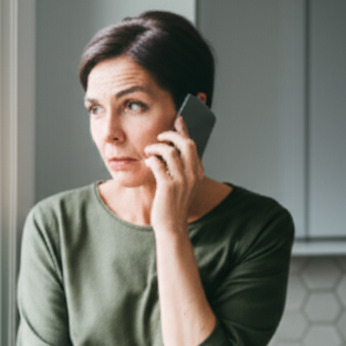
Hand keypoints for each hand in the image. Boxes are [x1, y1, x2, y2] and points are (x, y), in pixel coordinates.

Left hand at [143, 116, 203, 234]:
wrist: (172, 226)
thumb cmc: (173, 204)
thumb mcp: (182, 184)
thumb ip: (181, 167)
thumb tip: (172, 148)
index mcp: (198, 172)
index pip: (192, 144)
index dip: (184, 130)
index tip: (177, 119)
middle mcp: (192, 174)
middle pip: (185, 143)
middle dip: (171, 135)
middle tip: (159, 137)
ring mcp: (181, 181)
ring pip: (170, 152)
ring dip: (156, 147)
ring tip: (148, 151)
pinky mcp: (168, 186)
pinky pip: (157, 164)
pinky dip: (151, 159)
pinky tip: (147, 162)